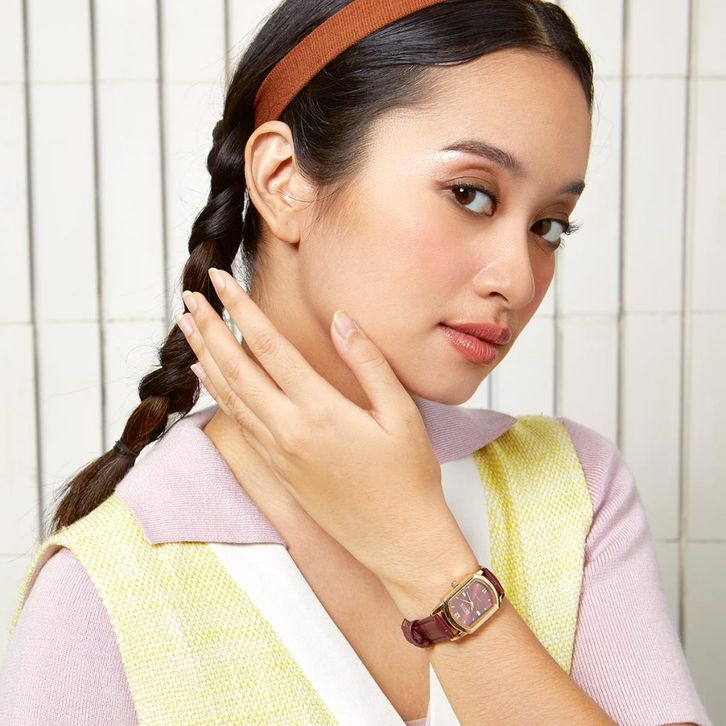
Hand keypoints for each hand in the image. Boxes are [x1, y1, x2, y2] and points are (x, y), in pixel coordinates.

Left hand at [175, 267, 459, 589]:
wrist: (398, 542)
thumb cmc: (408, 477)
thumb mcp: (401, 414)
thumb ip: (368, 362)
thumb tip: (340, 318)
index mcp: (321, 411)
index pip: (269, 347)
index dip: (241, 309)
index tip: (219, 280)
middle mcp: (289, 431)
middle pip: (236, 369)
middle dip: (209, 328)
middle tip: (189, 296)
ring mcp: (279, 453)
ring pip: (229, 397)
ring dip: (205, 357)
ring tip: (186, 328)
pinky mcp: (277, 470)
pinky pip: (238, 423)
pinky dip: (218, 394)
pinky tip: (208, 376)